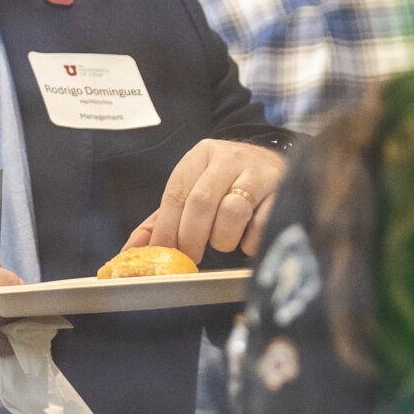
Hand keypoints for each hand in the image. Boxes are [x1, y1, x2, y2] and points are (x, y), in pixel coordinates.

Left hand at [127, 138, 286, 259]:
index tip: (164, 254)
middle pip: (201, 202)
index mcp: (199, 156)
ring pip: (233, 211)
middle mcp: (228, 158)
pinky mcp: (282, 189)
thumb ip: (161, 221)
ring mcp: (258, 172)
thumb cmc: (224, 183)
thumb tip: (130, 252)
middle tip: (191, 257)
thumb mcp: (192, 191)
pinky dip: (250, 241)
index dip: (167, 229)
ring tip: (223, 242)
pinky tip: (247, 240)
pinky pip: (262, 224)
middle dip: (192, 237)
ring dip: (223, 238)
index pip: (177, 194)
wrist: (272, 160)